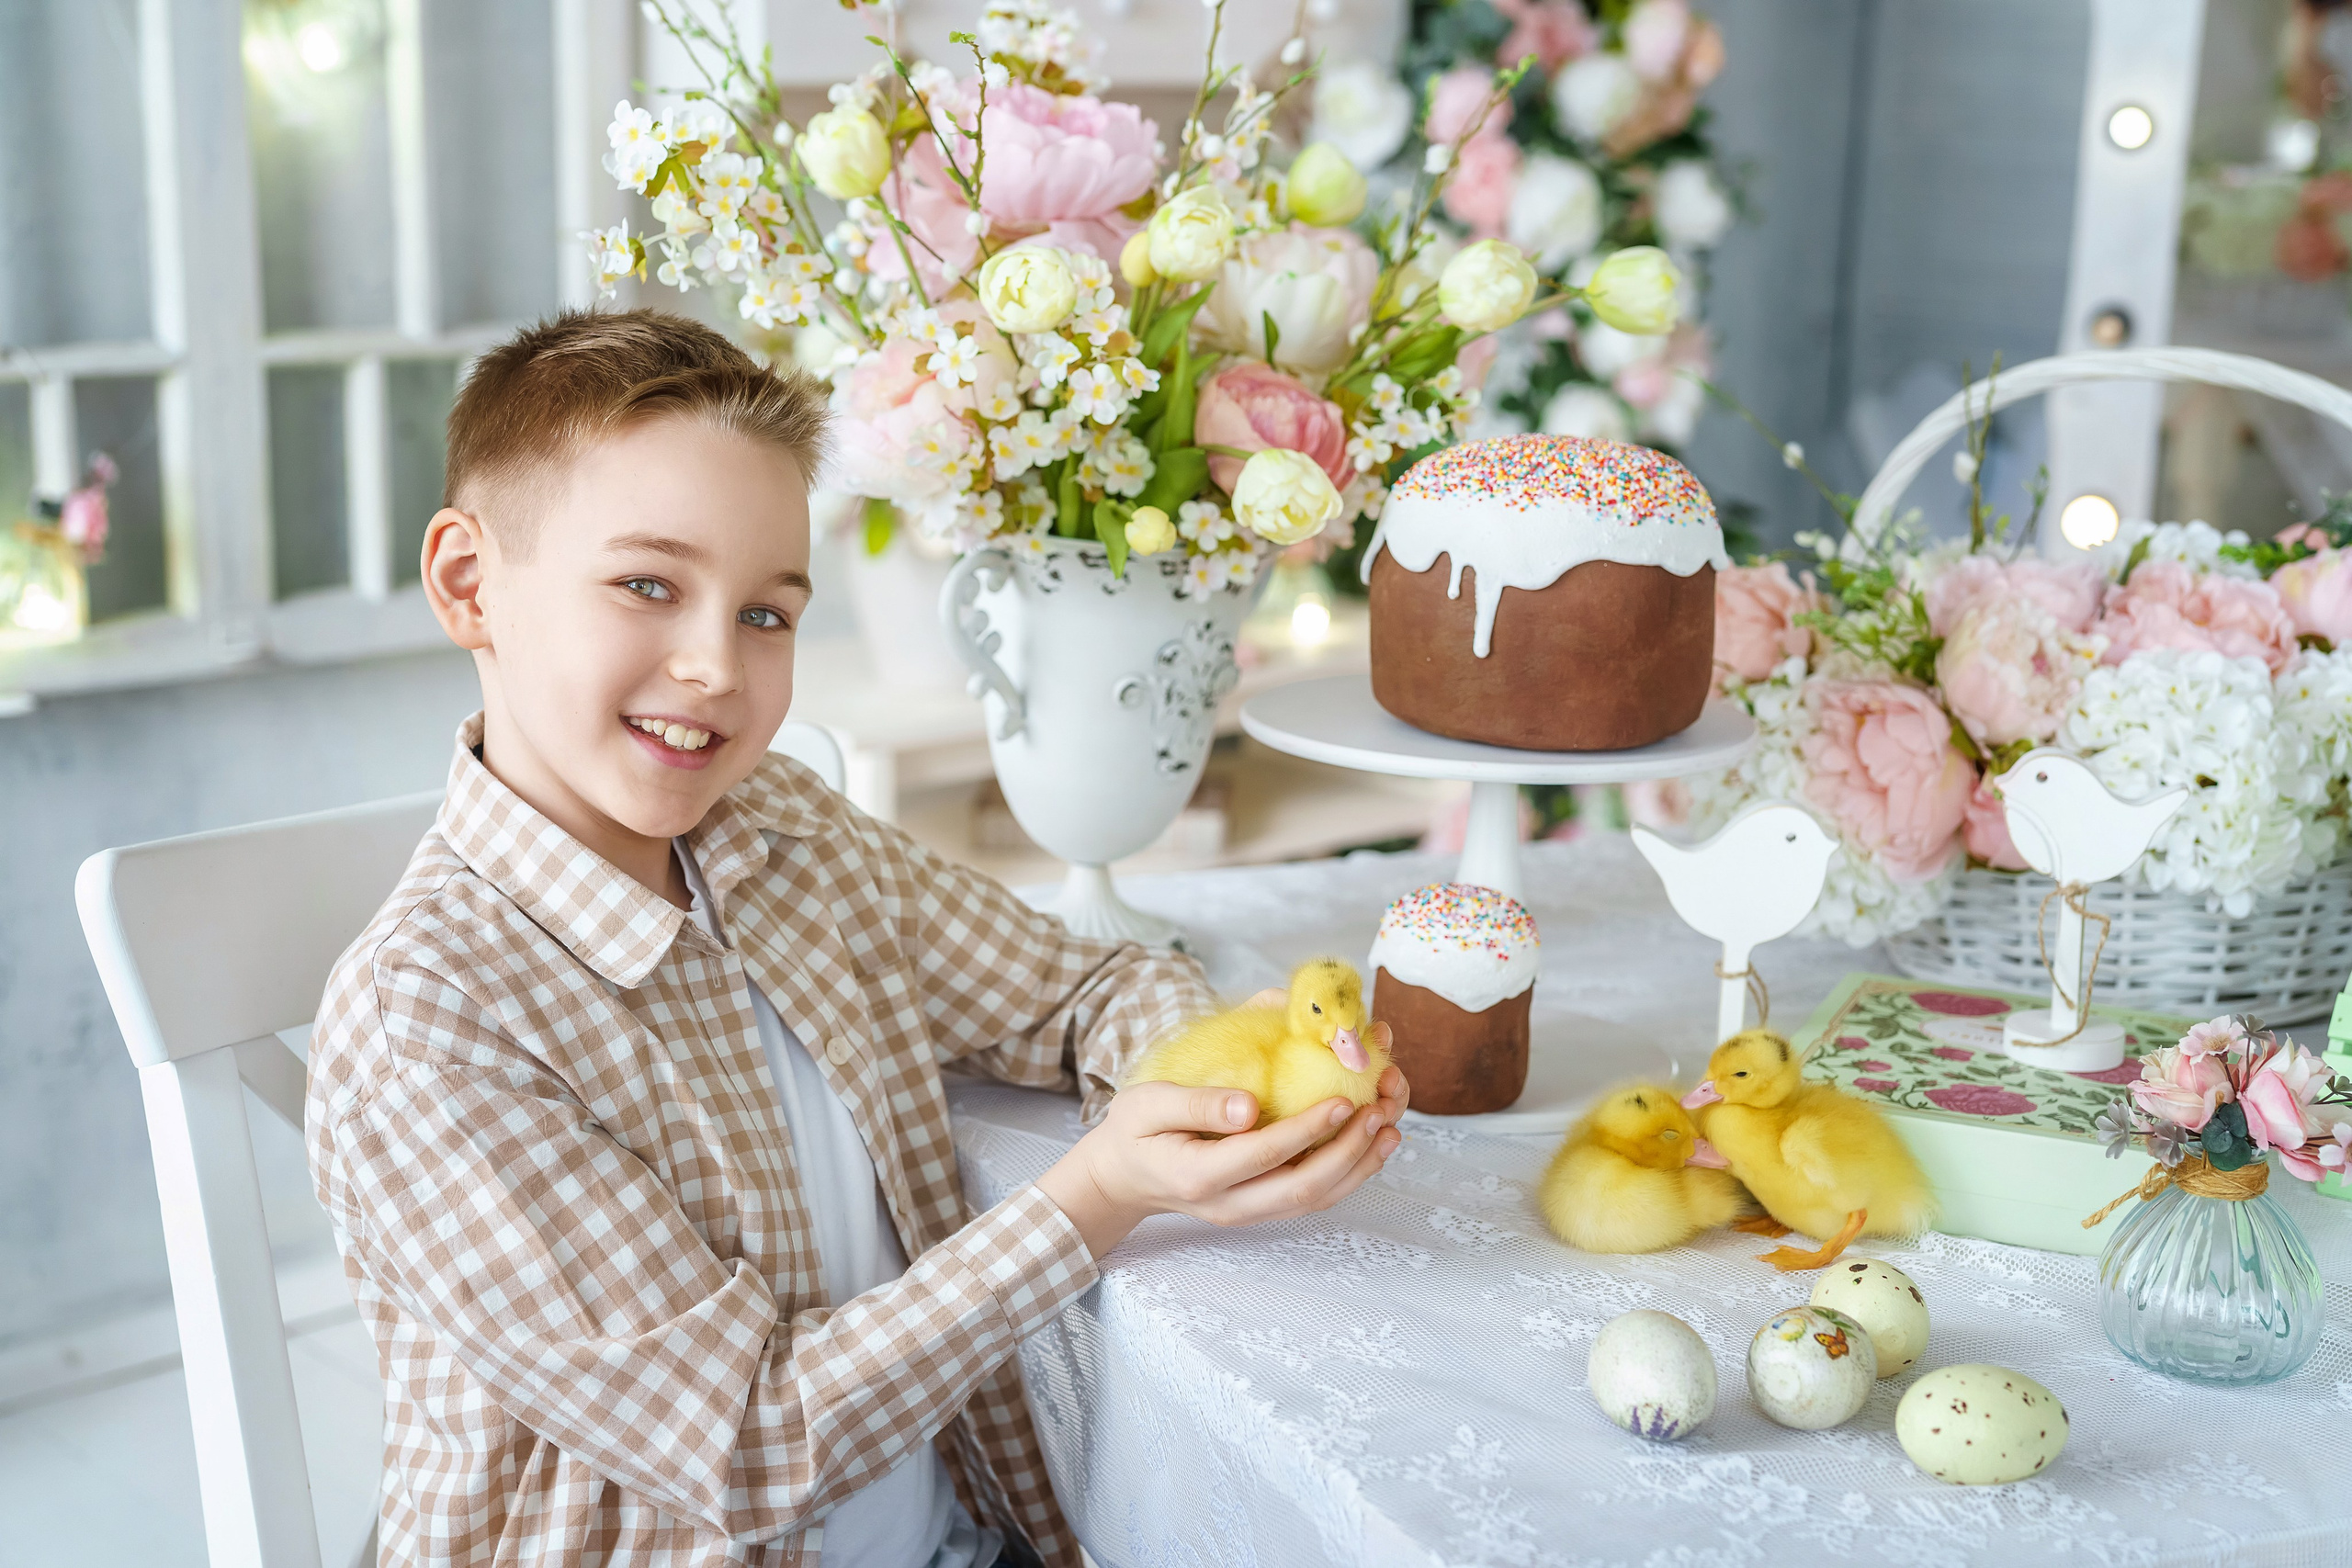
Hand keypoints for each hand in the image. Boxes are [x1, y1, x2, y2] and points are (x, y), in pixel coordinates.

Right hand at [1035, 1081, 1401, 1259]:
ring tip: (1390, 1125)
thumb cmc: (1134, 1132)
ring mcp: (1249, 1213)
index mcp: (1198, 1176)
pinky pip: (1314, 1198)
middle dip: (1349, 1150)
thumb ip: (1195, 1103)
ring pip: (1316, 1199)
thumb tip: (1250, 1106)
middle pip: (1302, 1187)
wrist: (1124, 1178)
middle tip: (1380, 1109)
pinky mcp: (1263, 1209)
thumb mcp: (1146, 1105)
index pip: (1263, 1154)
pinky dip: (1350, 1174)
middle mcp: (1230, 1205)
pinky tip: (1372, 1144)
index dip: (1307, 1128)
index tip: (1343, 1097)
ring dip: (1359, 1165)